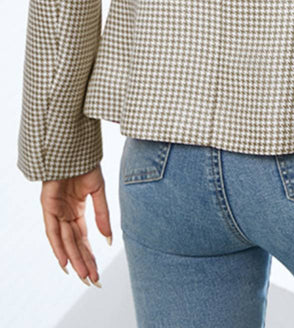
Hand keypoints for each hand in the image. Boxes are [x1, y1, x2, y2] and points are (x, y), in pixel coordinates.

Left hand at [40, 164, 112, 286]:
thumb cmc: (85, 164)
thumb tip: (109, 240)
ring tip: (84, 276)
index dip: (90, 257)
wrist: (73, 148)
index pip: (83, 240)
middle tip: (93, 281)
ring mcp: (56, 211)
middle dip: (84, 263)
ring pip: (66, 241)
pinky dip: (58, 247)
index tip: (98, 272)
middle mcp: (65, 215)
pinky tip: (65, 262)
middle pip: (75, 245)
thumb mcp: (98, 192)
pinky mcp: (48, 207)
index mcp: (77, 211)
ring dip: (75, 259)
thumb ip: (103, 215)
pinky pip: (52, 231)